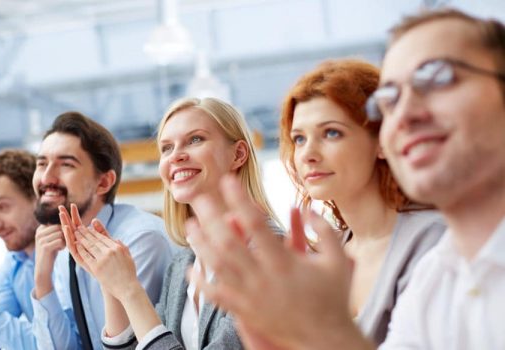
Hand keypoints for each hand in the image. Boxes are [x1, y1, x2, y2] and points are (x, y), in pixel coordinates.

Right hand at [34, 224, 64, 297]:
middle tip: (63, 243)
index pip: (56, 222)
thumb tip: (68, 219)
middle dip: (65, 234)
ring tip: (61, 246)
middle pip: (59, 227)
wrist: (43, 269)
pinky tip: (60, 249)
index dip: (63, 230)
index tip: (62, 238)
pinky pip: (60, 241)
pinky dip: (63, 245)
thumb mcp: (52, 239)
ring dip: (64, 240)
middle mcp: (39, 232)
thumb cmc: (51, 253)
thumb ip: (57, 230)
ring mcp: (41, 239)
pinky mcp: (45, 247)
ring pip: (61, 233)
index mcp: (40, 229)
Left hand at [61, 204, 139, 301]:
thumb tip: (117, 239)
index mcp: (117, 247)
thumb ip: (123, 247)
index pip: (103, 237)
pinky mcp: (97, 267)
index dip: (94, 232)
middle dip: (85, 232)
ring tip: (75, 233)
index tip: (88, 228)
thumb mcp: (129, 257)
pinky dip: (81, 249)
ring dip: (81, 238)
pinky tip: (76, 245)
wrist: (128, 288)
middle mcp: (110, 251)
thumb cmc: (129, 274)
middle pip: (95, 239)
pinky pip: (87, 256)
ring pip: (90, 246)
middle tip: (78, 227)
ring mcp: (103, 259)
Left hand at [187, 175, 367, 349]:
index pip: (255, 224)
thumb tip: (307, 209)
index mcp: (284, 262)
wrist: (324, 340)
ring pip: (218, 266)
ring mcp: (251, 295)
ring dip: (202, 244)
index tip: (228, 181)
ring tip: (190, 225)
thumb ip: (325, 232)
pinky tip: (190, 271)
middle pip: (228, 242)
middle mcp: (262, 277)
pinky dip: (202, 284)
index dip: (239, 201)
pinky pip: (218, 296)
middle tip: (198, 198)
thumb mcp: (338, 261)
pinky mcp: (245, 311)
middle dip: (211, 218)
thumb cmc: (333, 298)